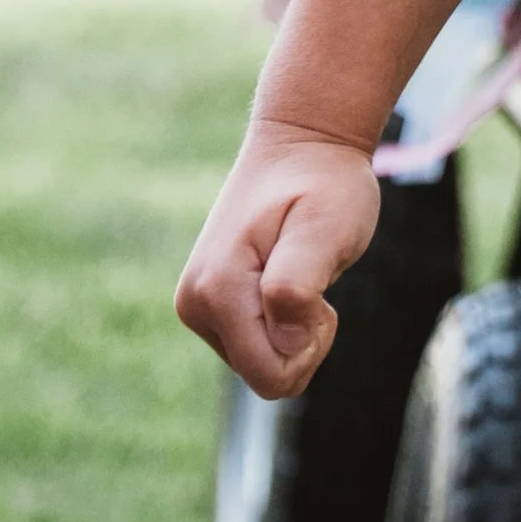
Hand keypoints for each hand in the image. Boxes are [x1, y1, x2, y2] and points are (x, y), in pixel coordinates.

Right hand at [176, 120, 383, 399]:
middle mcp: (196, 305)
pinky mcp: (210, 305)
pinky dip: (285, 323)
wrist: (303, 146)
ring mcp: (198, 306)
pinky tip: (286, 274)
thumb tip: (283, 343)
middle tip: (314, 275)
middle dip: (304, 341)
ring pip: (262, 363)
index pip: (271, 376)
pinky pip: (259, 347)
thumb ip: (297, 287)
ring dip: (296, 329)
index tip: (321, 292)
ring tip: (301, 268)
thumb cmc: (323, 184)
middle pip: (265, 375)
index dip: (311, 345)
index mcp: (216, 292)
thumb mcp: (324, 228)